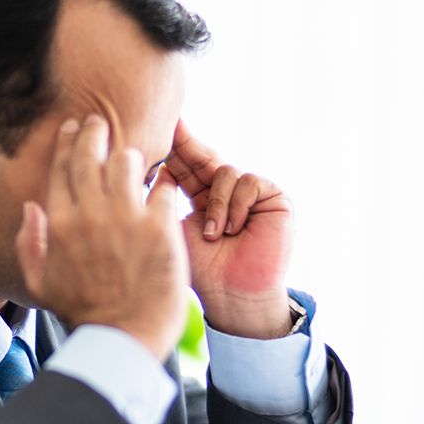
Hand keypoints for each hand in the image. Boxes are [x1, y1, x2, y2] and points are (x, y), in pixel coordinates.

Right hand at [15, 115, 187, 359]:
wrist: (122, 337)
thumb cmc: (82, 314)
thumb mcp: (39, 283)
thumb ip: (29, 243)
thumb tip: (31, 207)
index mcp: (59, 224)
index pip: (62, 168)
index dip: (68, 142)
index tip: (74, 129)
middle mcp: (90, 214)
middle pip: (92, 155)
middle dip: (96, 132)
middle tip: (101, 123)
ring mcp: (125, 219)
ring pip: (128, 161)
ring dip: (131, 157)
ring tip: (135, 159)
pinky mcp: (159, 228)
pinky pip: (163, 189)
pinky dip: (164, 186)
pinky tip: (165, 186)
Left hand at [165, 120, 292, 339]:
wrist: (234, 296)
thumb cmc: (203, 270)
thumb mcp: (176, 229)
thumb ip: (165, 200)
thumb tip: (150, 165)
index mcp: (200, 197)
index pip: (183, 166)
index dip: (171, 149)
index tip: (155, 127)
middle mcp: (225, 190)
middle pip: (204, 156)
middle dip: (187, 145)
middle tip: (174, 128)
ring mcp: (250, 192)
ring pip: (224, 171)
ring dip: (215, 203)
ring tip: (214, 235)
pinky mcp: (273, 196)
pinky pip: (248, 182)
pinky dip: (236, 205)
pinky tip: (234, 229)